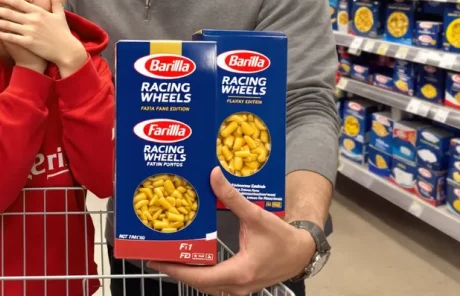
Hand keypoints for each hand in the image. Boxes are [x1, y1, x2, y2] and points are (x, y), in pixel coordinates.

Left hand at [0, 0, 87, 77]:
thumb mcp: (59, 13)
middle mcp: (33, 20)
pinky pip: (11, 37)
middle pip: (10, 13)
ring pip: (8, 25)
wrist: (66, 50)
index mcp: (39, 12)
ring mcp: (30, 31)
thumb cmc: (63, 32)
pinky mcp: (28, 42)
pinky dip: (2, 34)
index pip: (19, 3)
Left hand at [148, 168, 316, 294]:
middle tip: (157, 255)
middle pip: (199, 284)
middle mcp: (238, 285)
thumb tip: (214, 175)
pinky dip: (201, 275)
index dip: (176, 270)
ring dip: (188, 274)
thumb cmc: (282, 237)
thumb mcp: (256, 215)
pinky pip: (215, 285)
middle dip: (176, 271)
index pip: (201, 277)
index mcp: (240, 271)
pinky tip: (191, 261)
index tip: (157, 260)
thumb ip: (233, 197)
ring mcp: (240, 289)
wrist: (302, 252)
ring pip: (207, 287)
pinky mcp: (241, 286)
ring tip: (169, 257)